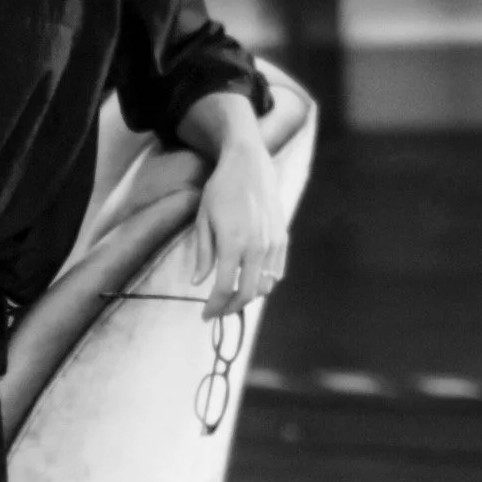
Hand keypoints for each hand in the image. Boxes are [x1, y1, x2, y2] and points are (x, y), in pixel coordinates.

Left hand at [189, 141, 286, 319]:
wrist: (249, 165)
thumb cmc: (221, 190)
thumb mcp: (203, 220)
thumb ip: (203, 254)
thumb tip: (198, 283)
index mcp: (233, 243)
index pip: (224, 288)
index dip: (214, 307)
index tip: (205, 316)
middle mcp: (257, 247)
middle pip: (247, 294)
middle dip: (231, 308)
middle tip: (218, 312)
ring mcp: (273, 244)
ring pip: (265, 286)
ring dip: (248, 297)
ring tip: (231, 297)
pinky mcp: (283, 239)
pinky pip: (276, 272)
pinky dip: (263, 283)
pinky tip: (249, 282)